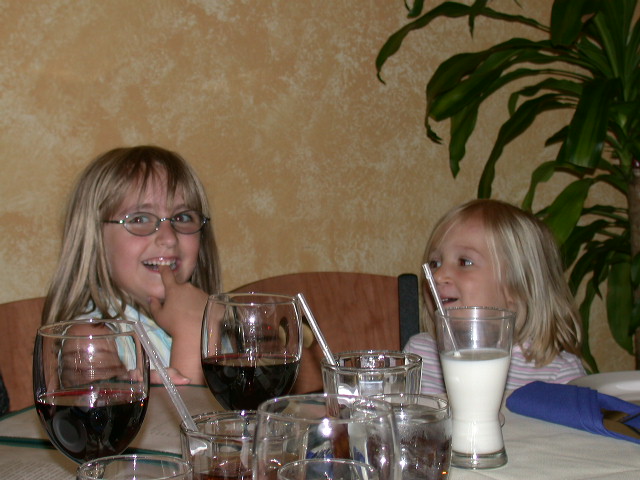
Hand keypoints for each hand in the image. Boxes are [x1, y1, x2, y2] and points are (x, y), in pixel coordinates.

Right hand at [149, 266, 207, 383]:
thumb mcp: (159, 317)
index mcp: (174, 289)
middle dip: (180, 294)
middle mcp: (188, 287)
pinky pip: (203, 300)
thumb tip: (151, 298)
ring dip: (191, 299)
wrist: (196, 333)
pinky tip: (200, 315)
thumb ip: (154, 305)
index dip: (164, 270)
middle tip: (179, 307)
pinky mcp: (210, 299)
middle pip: (182, 287)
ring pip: (193, 293)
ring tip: (190, 314)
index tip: (163, 267)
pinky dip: (200, 305)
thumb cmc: (174, 324)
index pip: (167, 275)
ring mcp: (200, 292)